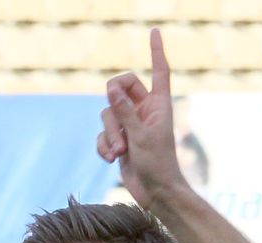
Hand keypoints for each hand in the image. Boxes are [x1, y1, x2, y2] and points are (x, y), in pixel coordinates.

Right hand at [98, 29, 186, 207]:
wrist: (156, 193)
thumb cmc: (158, 165)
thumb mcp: (140, 135)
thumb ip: (124, 111)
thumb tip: (111, 86)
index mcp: (159, 105)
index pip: (158, 71)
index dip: (156, 51)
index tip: (155, 31)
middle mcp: (145, 111)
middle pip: (120, 89)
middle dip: (113, 105)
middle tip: (120, 124)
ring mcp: (131, 125)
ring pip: (107, 113)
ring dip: (110, 134)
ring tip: (120, 152)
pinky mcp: (120, 140)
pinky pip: (102, 134)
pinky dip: (104, 146)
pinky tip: (113, 159)